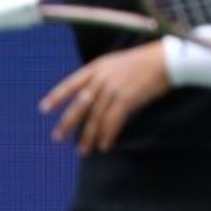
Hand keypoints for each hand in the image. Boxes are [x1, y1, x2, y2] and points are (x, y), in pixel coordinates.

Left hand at [39, 42, 169, 155]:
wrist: (166, 60)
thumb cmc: (145, 62)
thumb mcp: (118, 63)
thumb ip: (103, 76)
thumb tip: (92, 96)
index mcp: (98, 67)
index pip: (71, 83)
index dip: (57, 96)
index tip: (44, 109)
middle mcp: (102, 77)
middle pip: (80, 104)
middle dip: (68, 123)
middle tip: (57, 137)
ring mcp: (114, 88)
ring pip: (95, 117)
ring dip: (88, 136)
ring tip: (83, 151)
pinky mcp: (127, 99)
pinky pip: (112, 121)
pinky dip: (107, 135)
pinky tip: (104, 146)